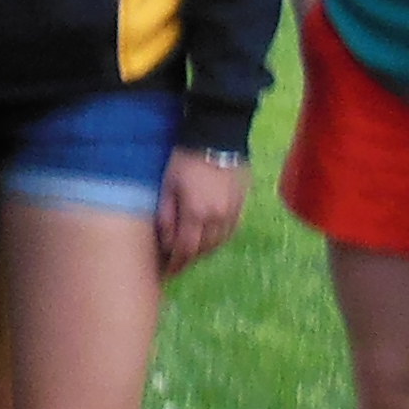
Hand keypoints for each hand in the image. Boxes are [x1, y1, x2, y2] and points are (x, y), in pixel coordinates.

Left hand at [153, 150, 248, 276]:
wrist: (217, 135)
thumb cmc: (184, 158)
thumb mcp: (167, 185)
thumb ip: (167, 216)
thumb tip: (167, 243)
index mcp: (197, 213)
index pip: (186, 249)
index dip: (176, 263)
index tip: (166, 272)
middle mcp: (218, 217)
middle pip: (203, 250)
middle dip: (188, 260)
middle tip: (176, 266)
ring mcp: (233, 211)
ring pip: (218, 243)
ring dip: (204, 252)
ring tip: (190, 256)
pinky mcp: (242, 204)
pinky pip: (230, 231)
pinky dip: (218, 240)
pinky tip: (209, 240)